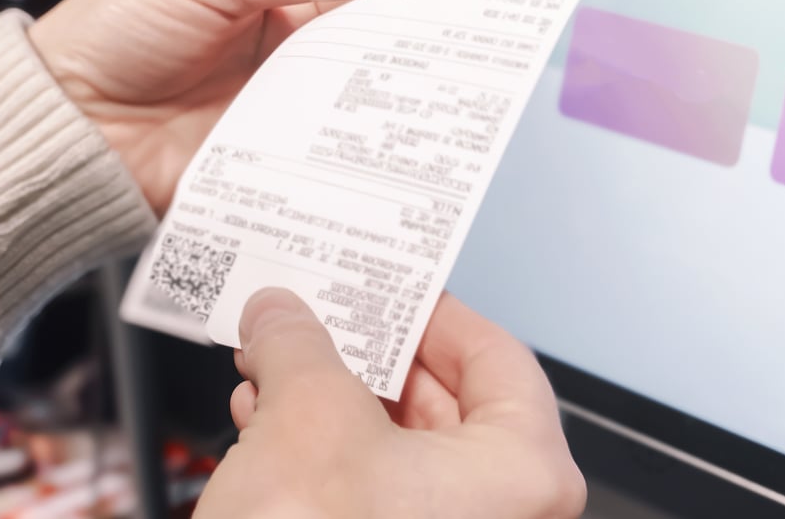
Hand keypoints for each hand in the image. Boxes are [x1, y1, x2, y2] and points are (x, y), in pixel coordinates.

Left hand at [28, 0, 414, 211]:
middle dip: (405, 65)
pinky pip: (314, 174)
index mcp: (273, 0)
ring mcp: (274, 120)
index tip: (452, 4)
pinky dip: (344, 174)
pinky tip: (372, 169)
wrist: (57, 123)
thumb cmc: (111, 34)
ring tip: (426, 117)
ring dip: (380, 121)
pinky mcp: (262, 173)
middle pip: (364, 62)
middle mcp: (281, 62)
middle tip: (454, 66)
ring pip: (348, 120)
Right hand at [195, 289, 585, 518]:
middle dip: (363, 356)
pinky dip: (318, 452)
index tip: (389, 289)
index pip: (498, 359)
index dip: (434, 312)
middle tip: (318, 320)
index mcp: (521, 474)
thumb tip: (281, 314)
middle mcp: (498, 515)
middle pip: (442, 403)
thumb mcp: (305, 414)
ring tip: (274, 366)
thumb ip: (297, 343)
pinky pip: (369, 493)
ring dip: (328, 400)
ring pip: (395, 449)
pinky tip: (263, 427)